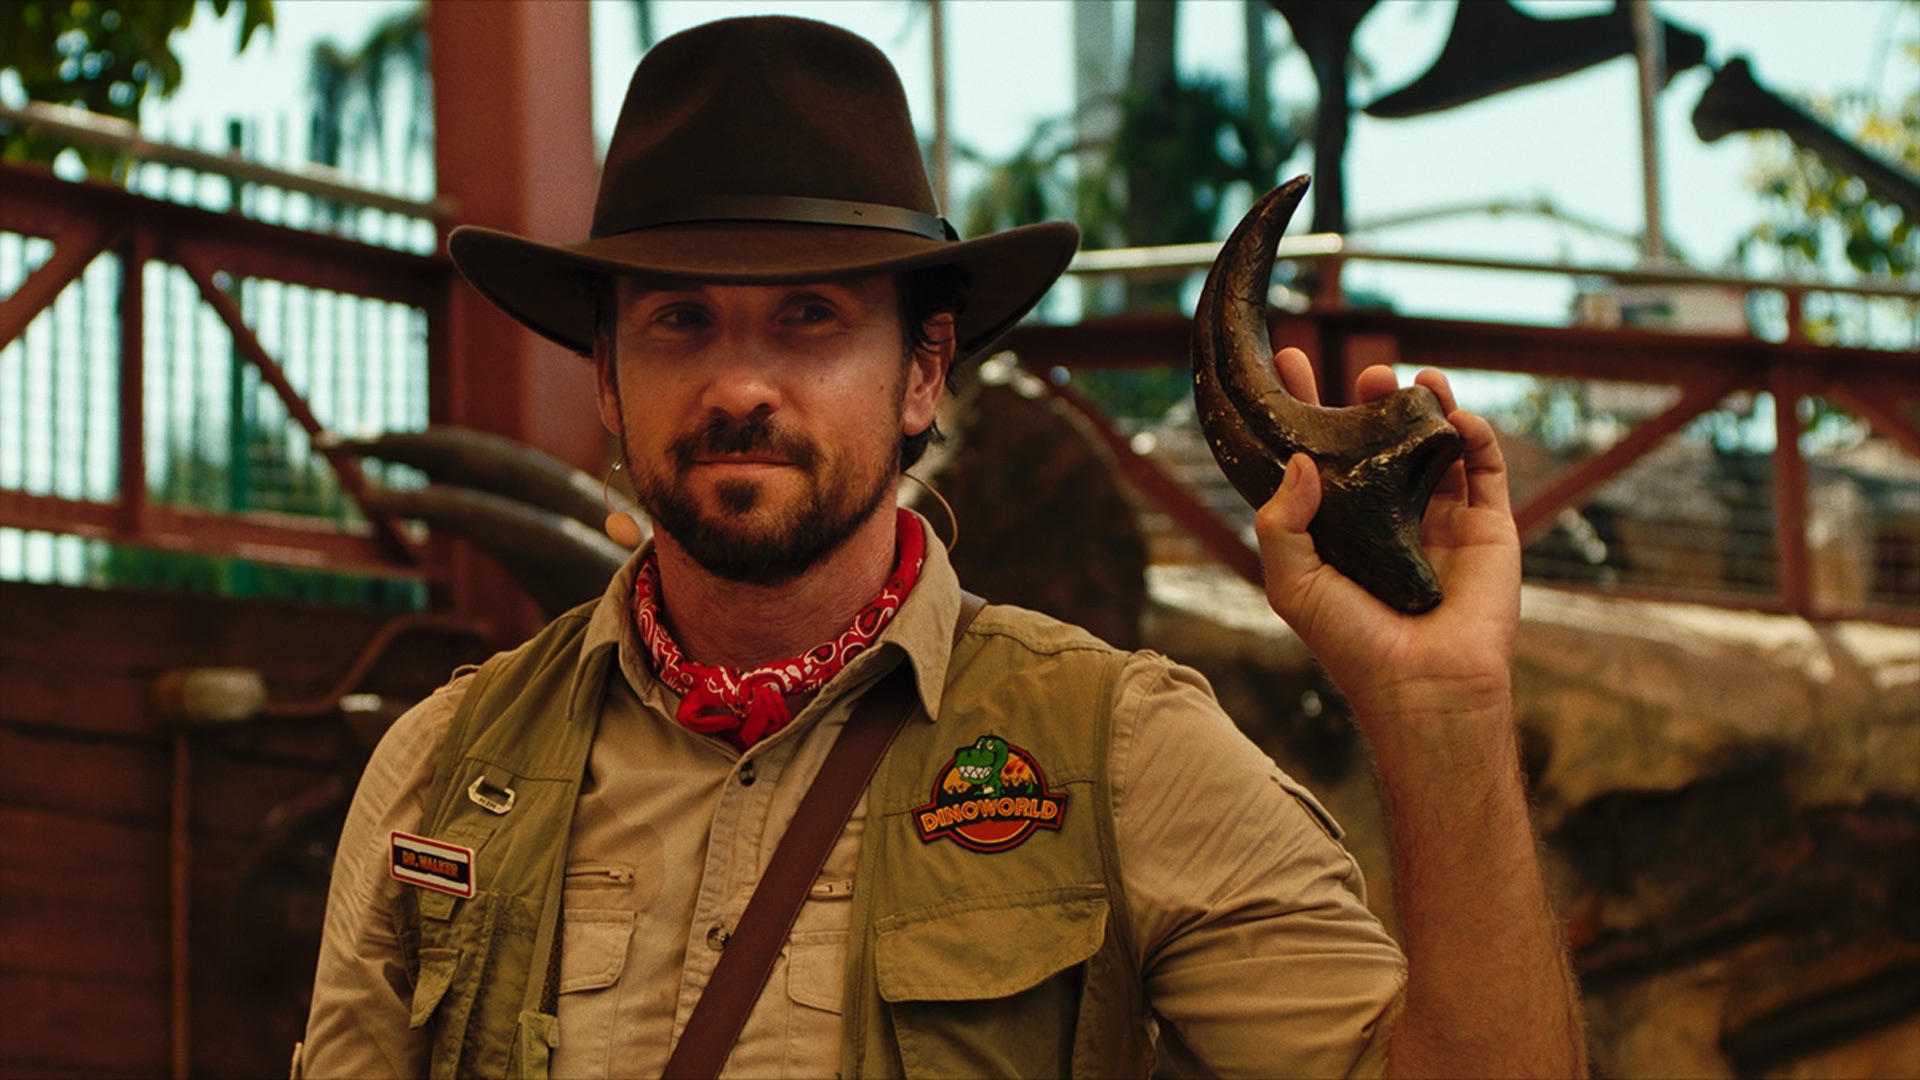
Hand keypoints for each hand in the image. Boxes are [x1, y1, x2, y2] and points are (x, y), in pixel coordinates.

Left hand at [1253, 350, 1520, 726]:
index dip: (1308, 409)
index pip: (1321, 456)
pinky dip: (1476, 436)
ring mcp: (1441, 520)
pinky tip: (1458, 419)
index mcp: (1343, 529)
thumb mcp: (1293, 584)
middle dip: (1373, 401)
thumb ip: (1281, 523)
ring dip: (1428, 407)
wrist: (1425, 686)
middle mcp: (1391, 518)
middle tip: (1367, 373)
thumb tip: (1302, 462)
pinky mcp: (1488, 528)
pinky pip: (1487, 469)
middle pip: (1381, 441)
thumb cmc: (1351, 644)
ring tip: (1415, 380)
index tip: (1292, 361)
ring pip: (1437, 446)